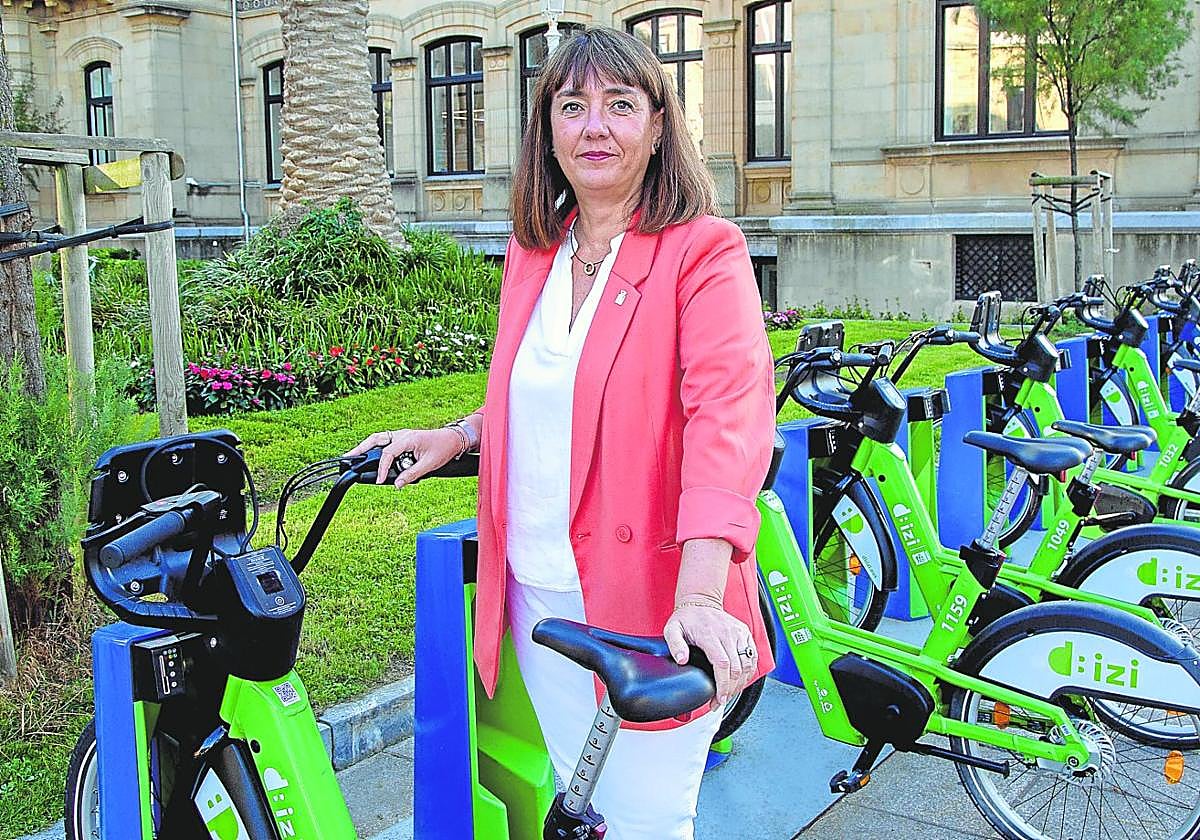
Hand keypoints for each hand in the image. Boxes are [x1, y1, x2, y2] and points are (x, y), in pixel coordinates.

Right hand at [342, 428, 461, 487]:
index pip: (387, 453)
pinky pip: (386, 443)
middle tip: (347, 459)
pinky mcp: (403, 440)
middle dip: (360, 449)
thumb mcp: (429, 465)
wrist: (455, 439)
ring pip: (378, 439)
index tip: (378, 480)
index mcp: (407, 438)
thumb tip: (396, 485)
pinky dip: (376, 449)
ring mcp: (401, 435)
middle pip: (375, 439)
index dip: (381, 468)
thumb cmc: (444, 449)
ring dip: (366, 447)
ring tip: (353, 457)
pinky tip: (371, 457)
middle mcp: (402, 434)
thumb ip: (411, 475)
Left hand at [663, 598, 756, 711]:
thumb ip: (675, 645)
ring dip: (740, 683)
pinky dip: (748, 671)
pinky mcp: (745, 633)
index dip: (723, 685)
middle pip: (736, 668)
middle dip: (730, 689)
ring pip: (747, 664)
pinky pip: (752, 656)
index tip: (719, 699)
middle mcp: (728, 633)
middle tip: (720, 701)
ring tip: (728, 692)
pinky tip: (738, 680)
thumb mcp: (672, 629)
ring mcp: (739, 633)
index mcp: (710, 635)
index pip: (722, 664)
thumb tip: (682, 660)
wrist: (701, 601)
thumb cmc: (687, 618)